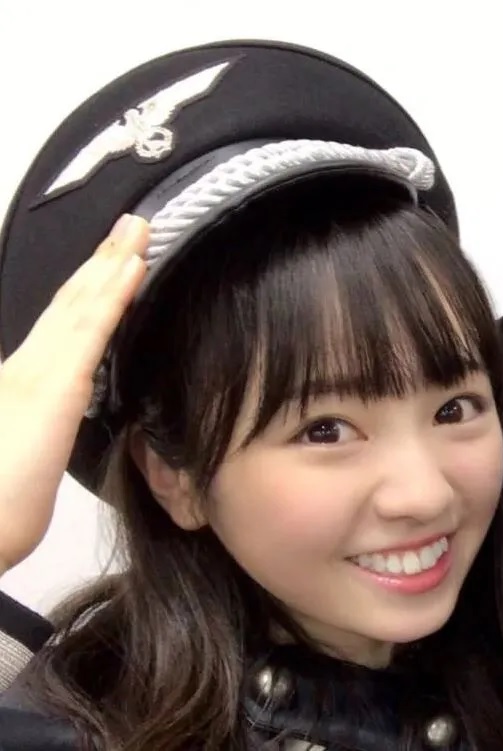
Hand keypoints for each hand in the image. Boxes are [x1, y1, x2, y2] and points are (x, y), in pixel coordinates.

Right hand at [0, 215, 147, 575]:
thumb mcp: (22, 467)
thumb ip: (37, 440)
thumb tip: (46, 436)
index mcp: (20, 387)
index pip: (61, 330)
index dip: (87, 292)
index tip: (112, 264)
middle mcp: (21, 369)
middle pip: (68, 306)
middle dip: (100, 264)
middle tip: (130, 229)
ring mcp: (33, 372)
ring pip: (79, 306)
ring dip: (111, 263)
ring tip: (136, 230)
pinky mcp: (51, 386)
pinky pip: (91, 330)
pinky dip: (112, 294)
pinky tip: (133, 266)